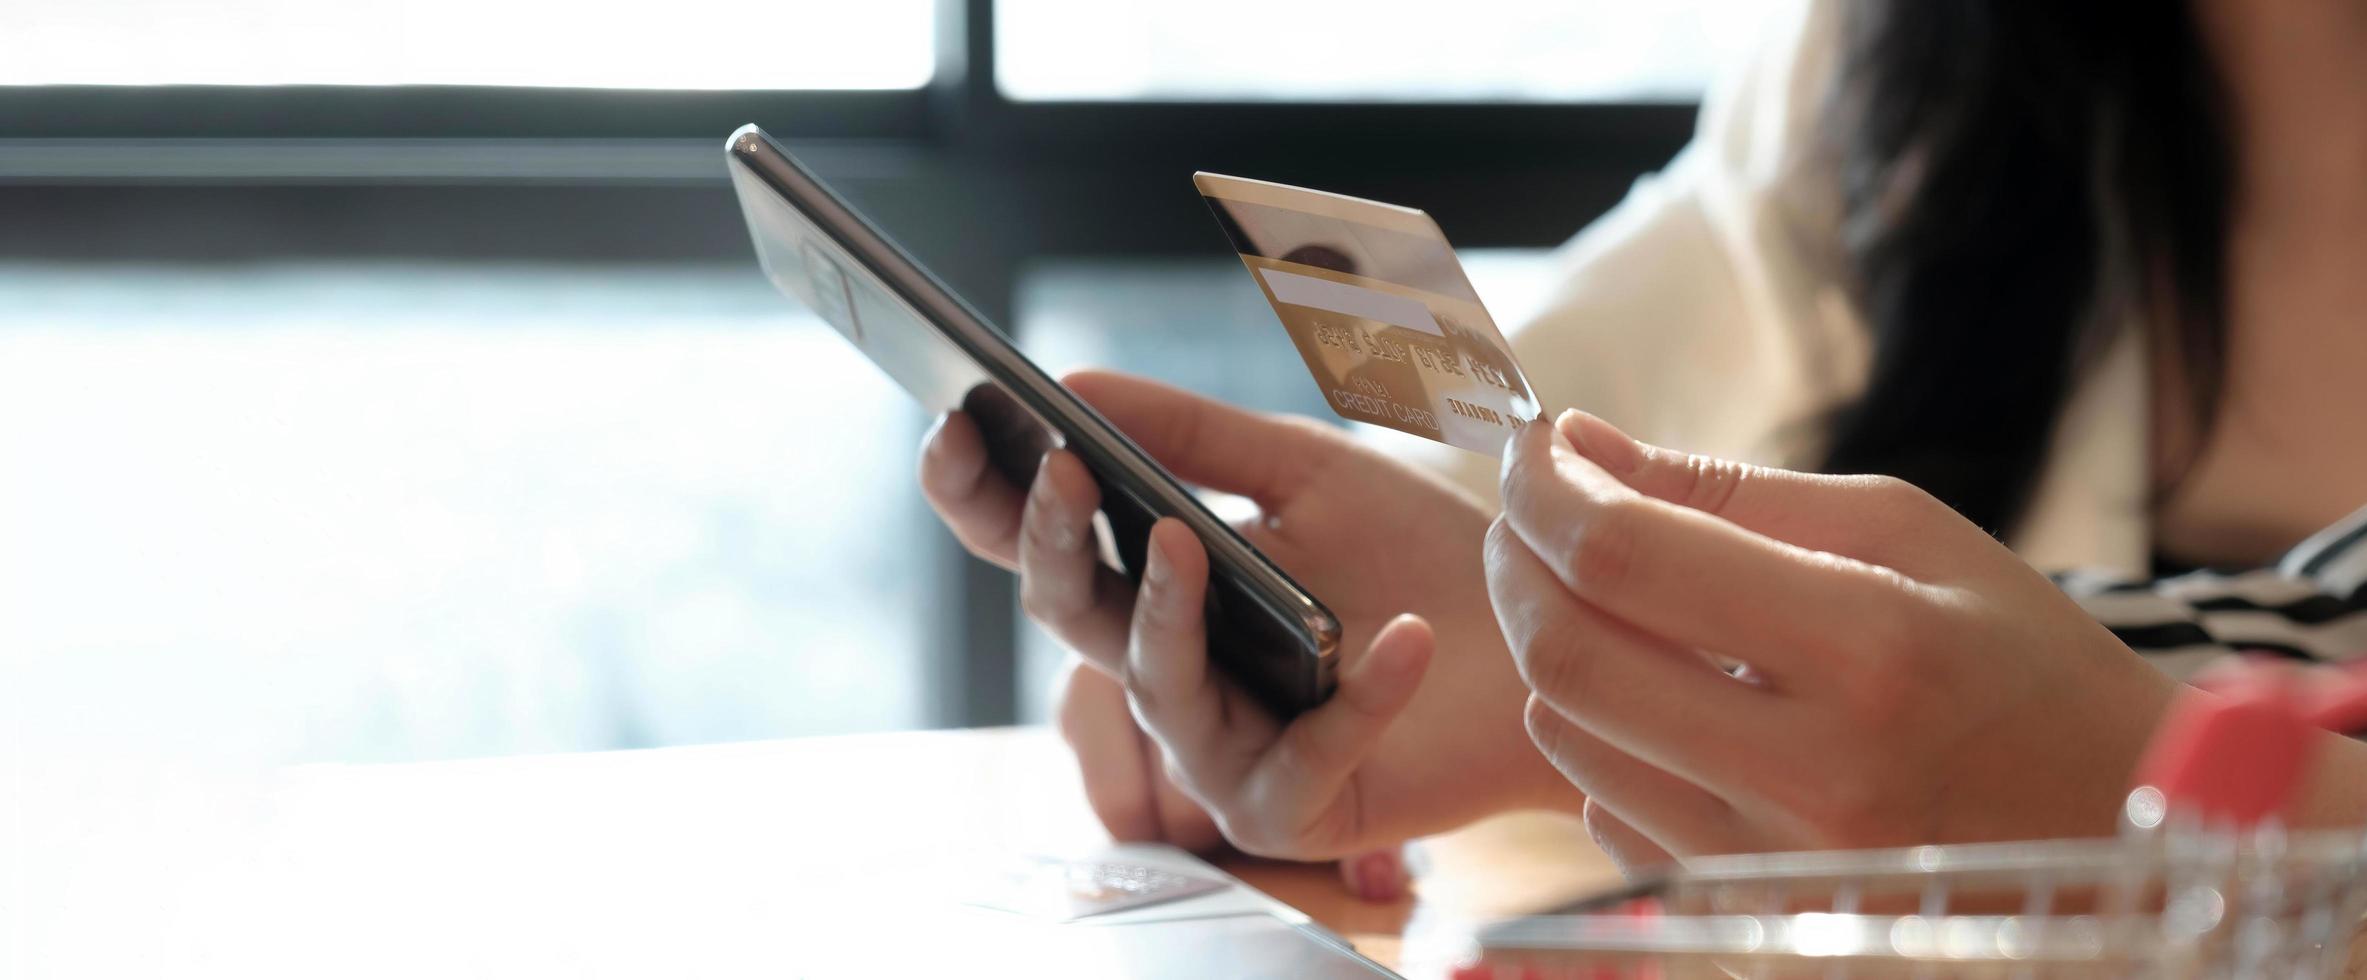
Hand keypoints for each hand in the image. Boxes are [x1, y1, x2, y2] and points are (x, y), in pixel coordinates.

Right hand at [919, 370, 1573, 860]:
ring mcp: (1224, 747)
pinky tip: (1399, 640)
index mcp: (1156, 584)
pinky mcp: (1297, 807)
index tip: (952, 422)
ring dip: (1165, 616)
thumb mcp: (1306, 469)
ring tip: (1189, 541)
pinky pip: (1299, 760)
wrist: (1538, 635)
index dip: (983, 495)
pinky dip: (1356, 698)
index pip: (1040, 546)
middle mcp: (1171, 670)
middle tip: (1061, 473)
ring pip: (1157, 689)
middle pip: (1071, 615)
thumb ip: (1191, 435)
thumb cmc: (1417, 554)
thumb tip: (1071, 387)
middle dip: (1054, 545)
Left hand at [1488, 409, 2182, 870]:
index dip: (1544, 491)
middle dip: (1516, 564)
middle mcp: (1817, 773)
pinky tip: (1662, 701)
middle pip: (1569, 658)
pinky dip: (1602, 739)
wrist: (2116, 826)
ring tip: (1602, 601)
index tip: (1530, 449)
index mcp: (1872, 648)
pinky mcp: (1749, 916)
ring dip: (1550, 650)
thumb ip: (1729, 492)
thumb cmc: (2019, 663)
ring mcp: (1778, 864)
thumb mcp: (1908, 537)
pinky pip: (1605, 812)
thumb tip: (1579, 448)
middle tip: (1528, 515)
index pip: (1626, 559)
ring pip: (1570, 738)